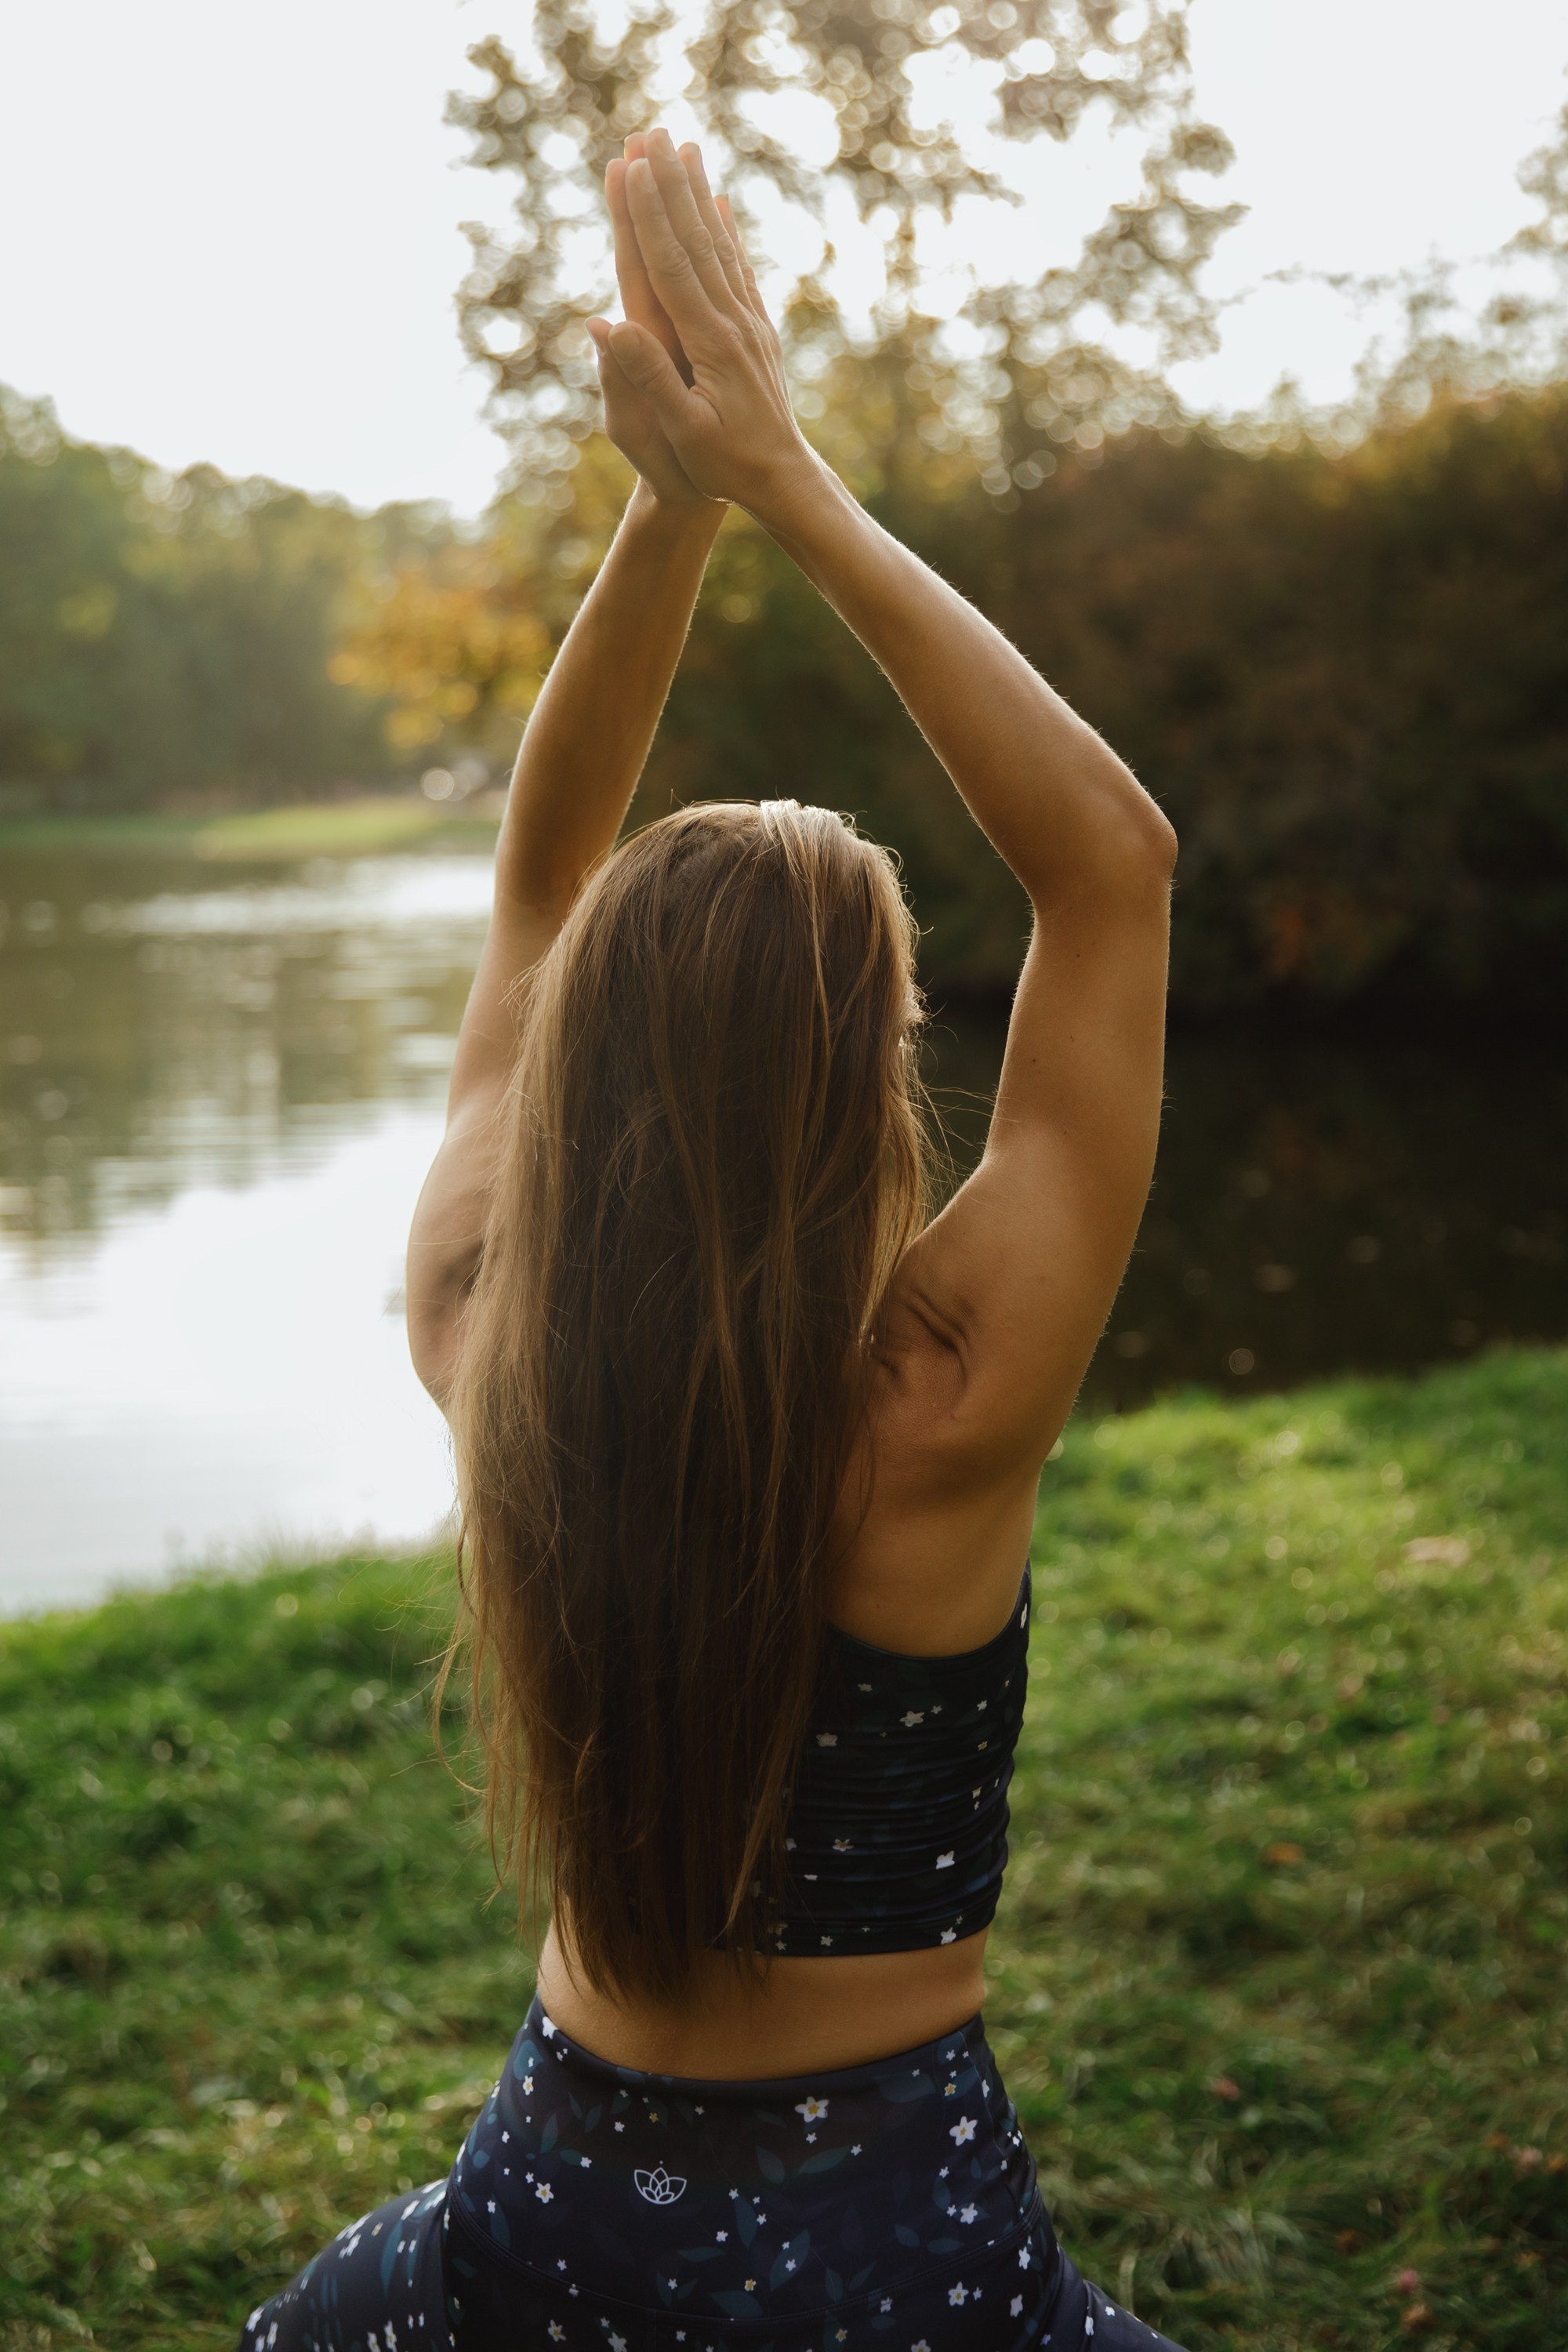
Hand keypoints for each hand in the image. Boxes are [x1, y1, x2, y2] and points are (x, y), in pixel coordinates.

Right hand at [586, 128, 823, 522]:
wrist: (783, 480)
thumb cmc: (723, 467)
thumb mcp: (682, 433)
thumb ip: (648, 377)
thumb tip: (605, 323)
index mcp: (708, 343)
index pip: (671, 265)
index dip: (649, 214)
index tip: (632, 166)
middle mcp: (731, 322)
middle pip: (695, 240)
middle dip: (671, 184)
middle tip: (652, 132)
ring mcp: (747, 322)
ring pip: (718, 245)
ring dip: (697, 193)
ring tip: (684, 146)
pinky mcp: (755, 330)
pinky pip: (737, 268)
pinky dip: (725, 231)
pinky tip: (718, 202)